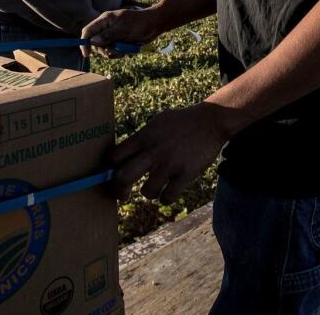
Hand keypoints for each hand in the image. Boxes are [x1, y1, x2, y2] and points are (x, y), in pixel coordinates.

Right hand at [80, 8, 163, 58]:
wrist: (155, 24)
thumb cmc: (140, 23)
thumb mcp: (124, 29)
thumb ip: (108, 35)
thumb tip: (93, 41)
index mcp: (105, 20)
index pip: (88, 31)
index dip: (84, 42)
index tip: (87, 54)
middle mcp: (106, 27)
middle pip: (96, 43)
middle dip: (104, 49)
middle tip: (115, 49)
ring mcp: (113, 35)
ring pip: (105, 49)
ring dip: (115, 51)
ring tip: (126, 46)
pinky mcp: (119, 42)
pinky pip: (114, 52)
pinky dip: (120, 52)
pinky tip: (129, 47)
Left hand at [110, 102, 231, 202]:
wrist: (210, 121)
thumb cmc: (181, 121)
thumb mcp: (157, 122)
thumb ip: (140, 137)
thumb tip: (121, 153)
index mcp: (143, 137)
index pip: (114, 158)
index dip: (110, 170)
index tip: (114, 175)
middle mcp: (153, 151)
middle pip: (123, 178)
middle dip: (119, 190)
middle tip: (122, 195)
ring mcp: (169, 163)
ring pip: (147, 192)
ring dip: (149, 193)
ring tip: (154, 189)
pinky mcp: (185, 173)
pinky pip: (168, 197)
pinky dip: (166, 198)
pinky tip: (169, 192)